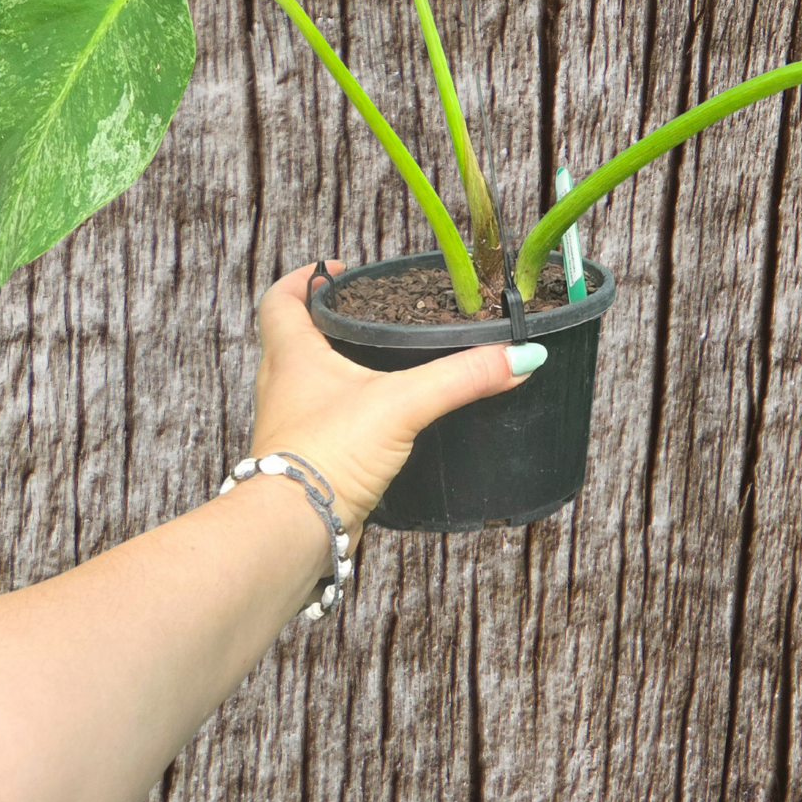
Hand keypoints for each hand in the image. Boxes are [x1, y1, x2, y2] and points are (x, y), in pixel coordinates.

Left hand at [248, 263, 544, 538]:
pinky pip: (321, 423)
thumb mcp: (403, 403)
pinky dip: (345, 413)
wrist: (295, 531)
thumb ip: (462, 377)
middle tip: (368, 312)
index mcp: (292, 356)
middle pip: (292, 337)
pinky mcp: (305, 461)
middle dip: (327, 320)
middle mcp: (282, 386)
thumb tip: (522, 357)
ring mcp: (290, 426)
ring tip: (380, 360)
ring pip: (306, 383)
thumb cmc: (327, 455)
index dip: (305, 278)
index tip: (338, 270)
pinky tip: (379, 422)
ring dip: (334, 368)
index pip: (280, 299)